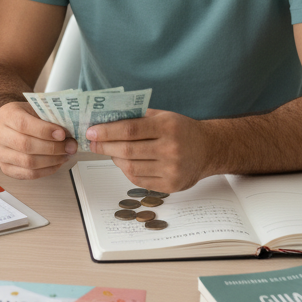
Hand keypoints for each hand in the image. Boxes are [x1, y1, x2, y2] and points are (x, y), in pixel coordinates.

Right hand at [0, 101, 76, 179]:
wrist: (16, 125)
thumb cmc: (30, 116)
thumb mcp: (39, 109)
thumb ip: (52, 119)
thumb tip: (69, 136)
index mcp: (6, 114)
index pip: (23, 124)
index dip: (44, 131)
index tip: (62, 134)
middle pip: (26, 145)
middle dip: (52, 148)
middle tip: (69, 147)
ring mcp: (0, 153)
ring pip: (28, 162)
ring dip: (52, 160)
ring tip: (65, 155)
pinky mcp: (5, 168)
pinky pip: (28, 174)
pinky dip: (46, 170)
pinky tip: (56, 163)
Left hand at [84, 108, 216, 191]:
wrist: (209, 149)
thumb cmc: (182, 130)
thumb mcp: (163, 116)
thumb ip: (137, 116)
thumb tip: (106, 118)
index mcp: (168, 127)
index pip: (130, 130)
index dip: (107, 131)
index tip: (91, 131)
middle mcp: (171, 149)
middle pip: (128, 150)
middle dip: (105, 146)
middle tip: (92, 143)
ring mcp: (171, 169)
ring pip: (131, 167)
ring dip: (114, 159)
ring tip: (109, 151)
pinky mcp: (171, 185)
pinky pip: (139, 180)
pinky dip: (126, 170)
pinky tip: (123, 162)